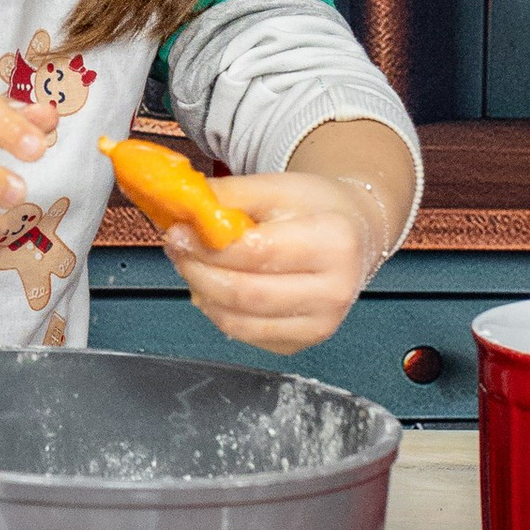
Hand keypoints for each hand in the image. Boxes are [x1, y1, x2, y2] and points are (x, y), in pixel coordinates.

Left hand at [166, 170, 379, 356]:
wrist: (353, 236)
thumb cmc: (315, 210)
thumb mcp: (277, 186)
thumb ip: (229, 195)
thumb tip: (181, 207)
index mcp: (334, 243)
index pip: (257, 253)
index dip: (209, 247)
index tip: (178, 232)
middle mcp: (333, 291)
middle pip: (245, 294)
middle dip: (198, 271)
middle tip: (177, 249)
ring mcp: (319, 325)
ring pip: (238, 322)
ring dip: (202, 293)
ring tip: (192, 265)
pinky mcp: (301, 343)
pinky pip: (244, 334)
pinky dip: (218, 312)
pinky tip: (215, 286)